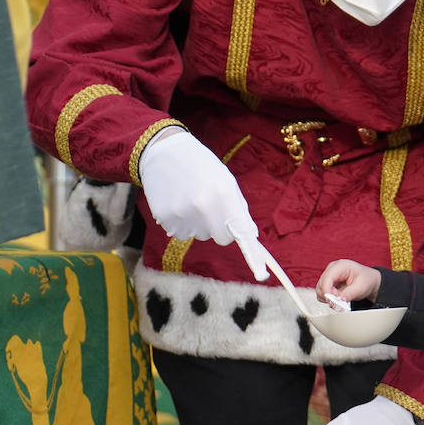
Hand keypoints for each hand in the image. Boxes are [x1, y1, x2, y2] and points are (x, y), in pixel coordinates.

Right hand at [139, 128, 267, 280]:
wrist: (161, 151)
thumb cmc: (200, 165)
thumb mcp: (225, 179)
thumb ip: (238, 208)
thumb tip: (249, 234)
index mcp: (223, 194)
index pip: (241, 231)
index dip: (252, 253)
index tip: (262, 274)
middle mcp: (204, 207)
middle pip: (221, 239)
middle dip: (220, 228)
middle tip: (211, 207)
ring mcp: (183, 215)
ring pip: (201, 236)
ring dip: (199, 224)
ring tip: (190, 199)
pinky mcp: (166, 219)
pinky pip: (182, 234)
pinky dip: (182, 223)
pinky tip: (177, 203)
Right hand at [316, 259, 381, 303]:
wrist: (368, 281)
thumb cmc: (366, 280)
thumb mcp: (361, 288)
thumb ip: (349, 294)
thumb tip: (338, 300)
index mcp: (341, 266)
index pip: (327, 278)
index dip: (327, 291)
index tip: (332, 301)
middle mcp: (332, 269)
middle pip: (321, 285)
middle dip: (329, 296)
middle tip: (341, 301)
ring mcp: (329, 275)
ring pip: (320, 290)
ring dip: (329, 298)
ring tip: (341, 298)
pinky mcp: (327, 283)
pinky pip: (322, 293)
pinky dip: (328, 299)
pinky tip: (338, 298)